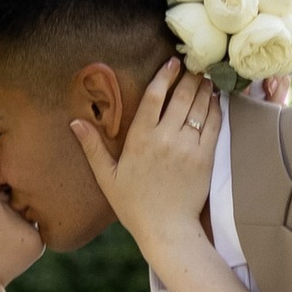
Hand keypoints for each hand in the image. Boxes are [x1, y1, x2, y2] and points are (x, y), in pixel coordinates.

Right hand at [73, 56, 216, 255]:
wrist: (167, 229)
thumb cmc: (134, 205)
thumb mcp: (107, 177)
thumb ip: (92, 148)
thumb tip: (75, 122)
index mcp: (140, 139)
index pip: (154, 96)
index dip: (165, 75)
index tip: (172, 61)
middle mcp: (165, 138)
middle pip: (181, 96)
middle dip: (189, 76)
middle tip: (194, 63)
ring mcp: (188, 146)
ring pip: (199, 106)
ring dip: (203, 87)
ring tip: (206, 76)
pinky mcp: (206, 157)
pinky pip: (214, 124)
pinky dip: (216, 108)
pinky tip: (215, 98)